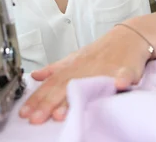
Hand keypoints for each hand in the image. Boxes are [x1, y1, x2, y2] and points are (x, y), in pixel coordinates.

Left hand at [19, 24, 151, 124]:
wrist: (130, 37)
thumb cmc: (103, 51)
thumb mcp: (76, 58)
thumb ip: (56, 69)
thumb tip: (35, 76)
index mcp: (74, 66)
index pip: (52, 83)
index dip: (38, 98)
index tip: (25, 112)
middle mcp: (86, 67)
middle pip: (64, 86)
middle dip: (49, 103)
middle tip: (37, 118)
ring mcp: (106, 68)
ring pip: (89, 83)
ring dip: (76, 96)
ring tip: (62, 112)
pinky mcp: (126, 68)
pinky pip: (123, 74)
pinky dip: (121, 79)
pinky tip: (119, 85)